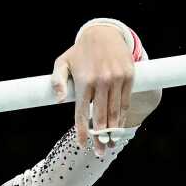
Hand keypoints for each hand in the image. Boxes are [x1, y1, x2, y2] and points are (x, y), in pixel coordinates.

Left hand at [51, 25, 161, 152]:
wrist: (104, 33)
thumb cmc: (80, 52)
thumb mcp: (62, 62)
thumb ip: (57, 81)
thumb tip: (59, 100)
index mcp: (84, 81)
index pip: (82, 112)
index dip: (82, 131)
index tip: (83, 145)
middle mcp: (101, 82)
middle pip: (100, 116)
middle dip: (100, 137)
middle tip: (99, 152)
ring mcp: (117, 79)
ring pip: (115, 111)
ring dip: (113, 131)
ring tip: (110, 145)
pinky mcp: (129, 77)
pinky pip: (125, 102)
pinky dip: (122, 117)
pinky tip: (119, 128)